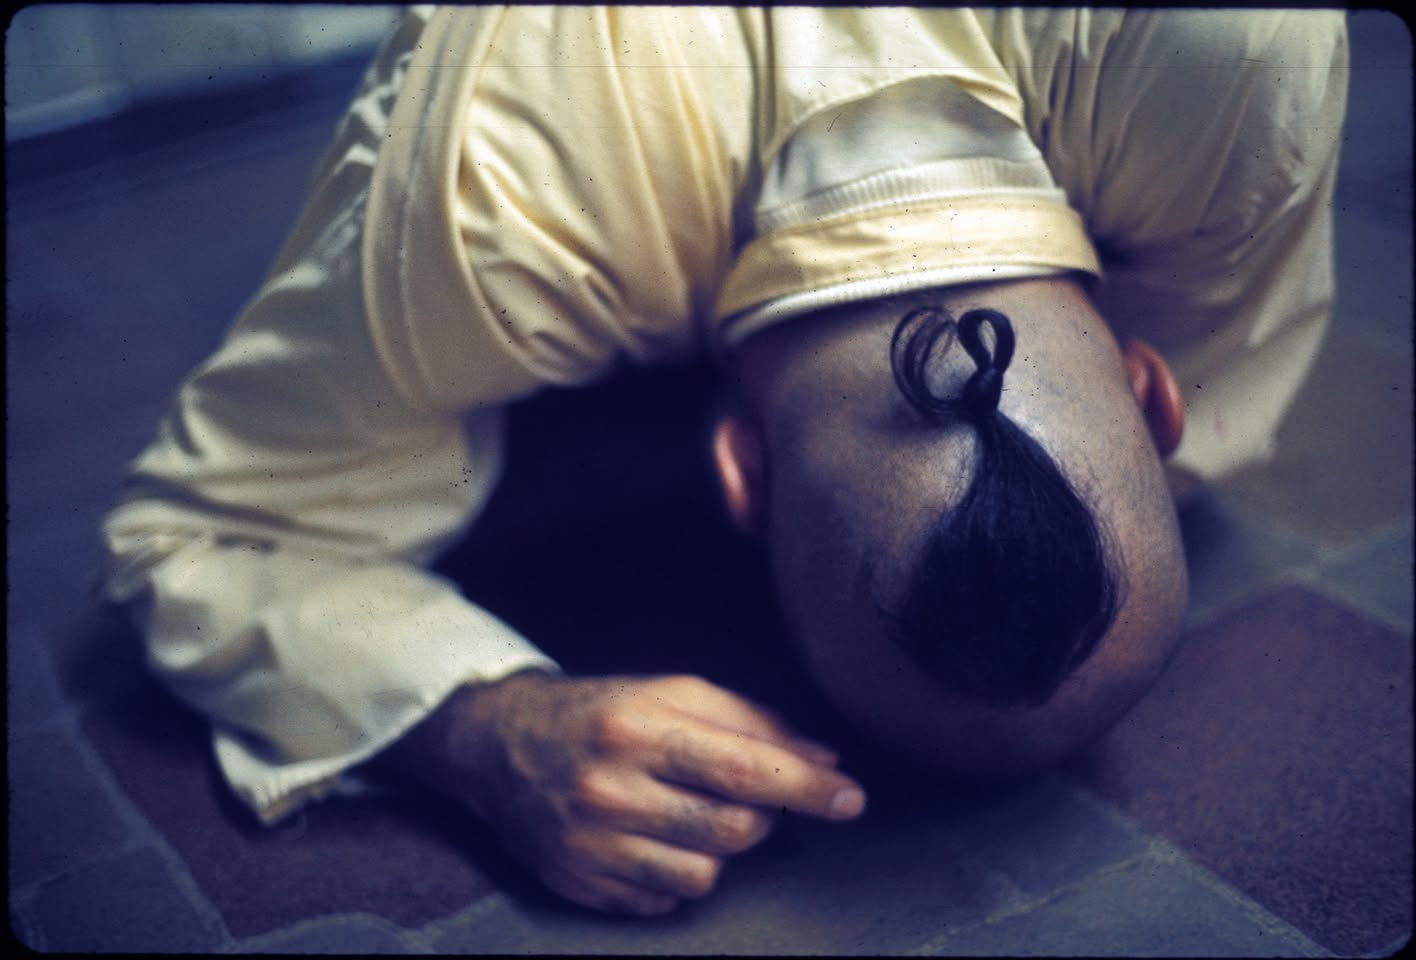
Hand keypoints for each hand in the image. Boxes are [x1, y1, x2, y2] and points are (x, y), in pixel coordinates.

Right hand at [387, 671, 865, 915]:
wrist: (499, 745)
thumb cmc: (604, 713)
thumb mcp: (672, 693)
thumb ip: (753, 723)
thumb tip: (826, 762)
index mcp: (638, 726)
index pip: (742, 768)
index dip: (806, 788)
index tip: (851, 798)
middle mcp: (609, 787)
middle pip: (733, 830)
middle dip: (762, 818)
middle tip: (748, 796)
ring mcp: (590, 843)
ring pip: (704, 876)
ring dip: (719, 849)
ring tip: (691, 815)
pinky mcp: (578, 884)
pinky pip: (664, 902)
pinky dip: (676, 875)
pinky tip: (655, 840)